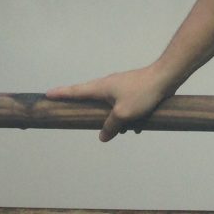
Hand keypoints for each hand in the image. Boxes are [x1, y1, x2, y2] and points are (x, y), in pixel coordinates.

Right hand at [46, 65, 174, 141]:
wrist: (166, 77)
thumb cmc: (142, 93)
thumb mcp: (123, 114)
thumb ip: (110, 126)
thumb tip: (103, 136)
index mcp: (101, 87)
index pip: (76, 91)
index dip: (61, 94)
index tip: (47, 94)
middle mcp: (108, 84)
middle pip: (90, 98)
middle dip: (85, 108)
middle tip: (72, 112)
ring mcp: (121, 86)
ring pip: (110, 106)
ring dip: (114, 118)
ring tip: (125, 128)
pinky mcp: (132, 90)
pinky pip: (124, 106)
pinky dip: (127, 116)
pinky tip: (138, 125)